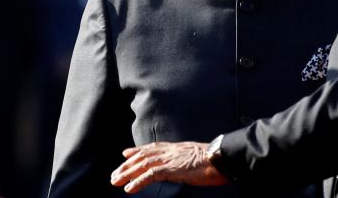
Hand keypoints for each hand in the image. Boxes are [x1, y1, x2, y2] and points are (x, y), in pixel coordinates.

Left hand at [110, 141, 229, 193]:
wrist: (222, 158)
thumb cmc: (215, 160)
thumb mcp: (198, 158)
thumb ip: (187, 160)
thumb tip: (186, 165)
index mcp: (178, 148)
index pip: (153, 147)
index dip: (138, 150)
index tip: (126, 153)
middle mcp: (171, 151)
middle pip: (144, 156)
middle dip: (127, 165)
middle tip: (115, 174)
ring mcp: (171, 159)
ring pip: (143, 164)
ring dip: (127, 173)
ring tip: (116, 181)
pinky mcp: (172, 169)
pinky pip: (151, 175)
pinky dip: (138, 181)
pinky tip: (129, 189)